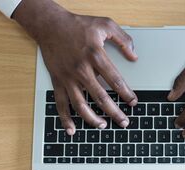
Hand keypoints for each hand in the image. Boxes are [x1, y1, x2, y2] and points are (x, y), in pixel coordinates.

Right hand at [13, 0, 137, 134]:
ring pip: (80, 104)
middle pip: (100, 97)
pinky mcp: (58, 81)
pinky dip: (65, 118)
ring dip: (92, 119)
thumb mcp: (105, 24)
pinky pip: (60, 103)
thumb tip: (134, 55)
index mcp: (96, 56)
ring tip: (103, 126)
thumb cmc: (78, 25)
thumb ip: (123, 39)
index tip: (133, 102)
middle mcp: (82, 70)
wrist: (50, 25)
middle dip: (114, 112)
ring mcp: (68, 78)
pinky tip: (71, 129)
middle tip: (124, 122)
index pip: (115, 80)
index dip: (126, 93)